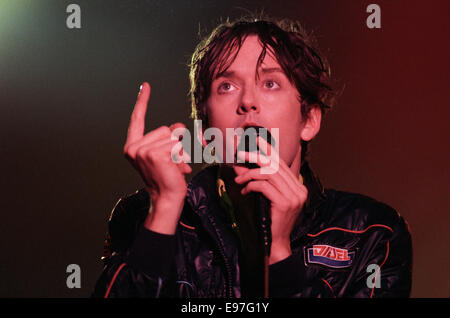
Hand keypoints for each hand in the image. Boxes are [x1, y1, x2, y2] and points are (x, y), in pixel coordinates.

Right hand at [123, 82, 191, 233]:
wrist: (167, 199)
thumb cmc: (167, 178)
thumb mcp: (165, 155)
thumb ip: (168, 140)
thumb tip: (179, 128)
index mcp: (133, 146)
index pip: (137, 119)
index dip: (142, 102)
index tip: (145, 85)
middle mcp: (133, 147)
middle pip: (165, 129)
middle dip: (176, 144)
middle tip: (172, 162)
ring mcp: (142, 151)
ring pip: (173, 137)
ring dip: (180, 152)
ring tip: (174, 166)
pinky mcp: (153, 155)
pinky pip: (177, 145)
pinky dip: (181, 156)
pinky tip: (175, 168)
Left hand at [234, 136, 307, 263]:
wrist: (276, 244)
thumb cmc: (270, 221)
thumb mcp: (267, 198)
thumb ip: (260, 181)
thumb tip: (242, 166)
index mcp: (298, 187)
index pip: (282, 163)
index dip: (269, 150)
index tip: (257, 139)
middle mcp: (299, 190)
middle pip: (275, 165)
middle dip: (256, 157)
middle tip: (240, 154)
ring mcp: (294, 197)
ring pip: (269, 173)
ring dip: (250, 174)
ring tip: (239, 180)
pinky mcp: (285, 203)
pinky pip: (265, 186)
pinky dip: (252, 185)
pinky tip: (245, 191)